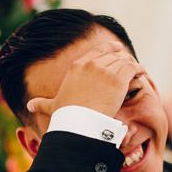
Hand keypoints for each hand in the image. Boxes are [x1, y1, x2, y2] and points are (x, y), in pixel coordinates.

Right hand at [26, 41, 142, 119]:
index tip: (116, 49)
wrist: (79, 123)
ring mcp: (105, 71)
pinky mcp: (118, 80)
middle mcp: (91, 64)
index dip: (109, 49)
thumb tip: (29, 105)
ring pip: (123, 61)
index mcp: (77, 66)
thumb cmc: (66, 115)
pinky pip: (132, 68)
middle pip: (112, 54)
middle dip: (122, 58)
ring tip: (138, 70)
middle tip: (129, 63)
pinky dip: (139, 70)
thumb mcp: (53, 106)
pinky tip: (142, 74)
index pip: (97, 51)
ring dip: (132, 65)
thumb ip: (42, 103)